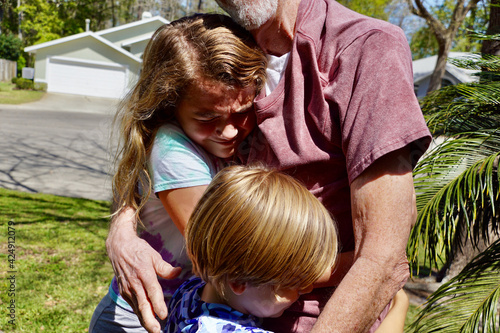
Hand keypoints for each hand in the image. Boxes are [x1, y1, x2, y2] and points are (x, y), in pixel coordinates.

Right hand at [106, 208, 181, 332]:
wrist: (118, 247)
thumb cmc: (139, 250)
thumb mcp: (154, 255)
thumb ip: (166, 267)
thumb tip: (179, 272)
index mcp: (144, 273)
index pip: (152, 292)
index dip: (158, 304)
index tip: (163, 315)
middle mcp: (134, 283)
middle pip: (142, 305)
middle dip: (149, 320)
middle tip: (157, 330)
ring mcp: (127, 288)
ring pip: (137, 308)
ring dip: (145, 320)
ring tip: (153, 330)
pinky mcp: (123, 291)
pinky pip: (133, 305)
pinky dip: (140, 313)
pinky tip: (147, 320)